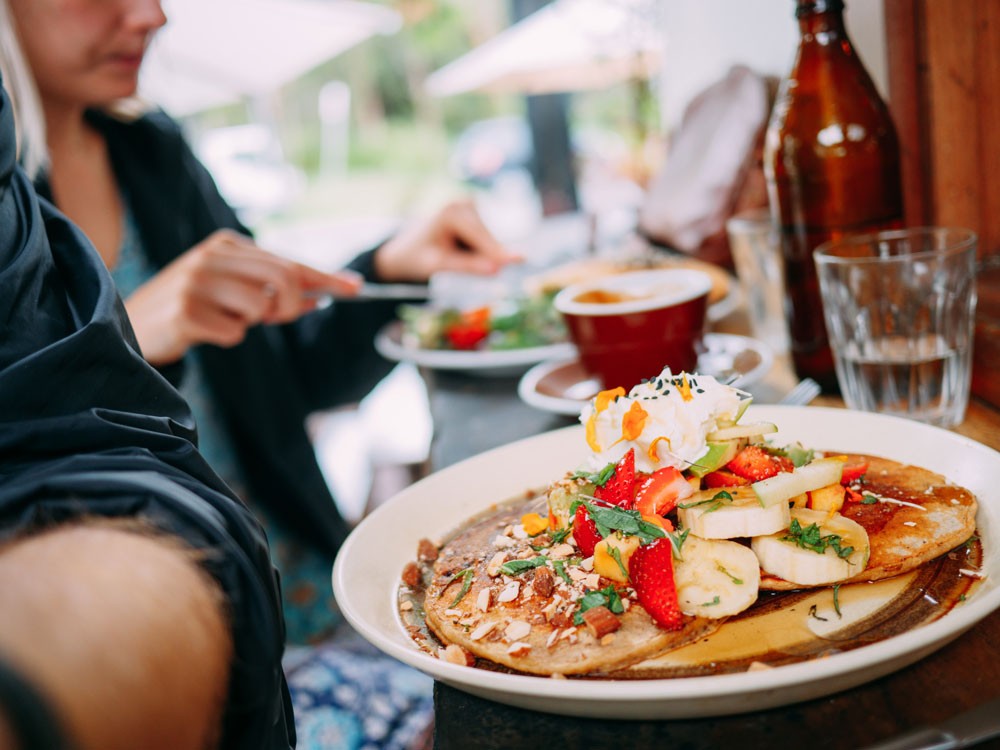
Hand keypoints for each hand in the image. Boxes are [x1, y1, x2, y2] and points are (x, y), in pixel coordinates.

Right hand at [124, 229, 361, 365]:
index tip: (355, 288)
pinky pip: (235, 333)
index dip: (324, 276)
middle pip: (282, 279)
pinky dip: (229, 337)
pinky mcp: (186, 312)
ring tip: (226, 319)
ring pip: (261, 307)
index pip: (287, 260)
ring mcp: (197, 283)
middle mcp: (211, 257)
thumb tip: (322, 294)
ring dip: (254, 323)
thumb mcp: (232, 288)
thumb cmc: (192, 305)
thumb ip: (272, 288)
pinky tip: (204, 330)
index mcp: (226, 244)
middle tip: (279, 318)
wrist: (131, 323)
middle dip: (292, 305)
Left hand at [373, 199, 519, 281]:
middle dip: (488, 257)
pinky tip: (461, 251)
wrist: (406, 249)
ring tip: (455, 258)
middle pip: (487, 238)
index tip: (522, 259)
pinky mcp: (476, 213)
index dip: (497, 252)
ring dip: (482, 255)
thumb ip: (467, 266)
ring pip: (489, 240)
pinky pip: (486, 239)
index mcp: (451, 213)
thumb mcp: (438, 265)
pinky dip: (480, 250)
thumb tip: (496, 270)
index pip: (480, 237)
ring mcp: (471, 206)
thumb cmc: (418, 258)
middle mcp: (464, 204)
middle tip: (485, 275)